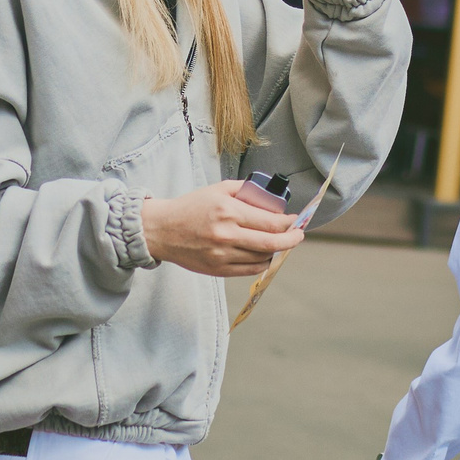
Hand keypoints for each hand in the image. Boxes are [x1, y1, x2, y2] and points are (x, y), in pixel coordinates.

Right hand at [140, 179, 302, 277]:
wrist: (161, 230)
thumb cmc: (190, 207)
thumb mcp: (218, 189)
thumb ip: (246, 191)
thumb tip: (272, 199)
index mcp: (228, 211)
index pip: (270, 222)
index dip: (289, 223)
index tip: (294, 221)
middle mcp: (226, 234)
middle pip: (271, 242)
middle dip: (291, 240)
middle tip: (298, 236)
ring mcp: (222, 254)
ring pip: (262, 257)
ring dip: (276, 251)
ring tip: (278, 243)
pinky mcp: (217, 269)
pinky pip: (249, 270)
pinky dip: (262, 263)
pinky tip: (264, 255)